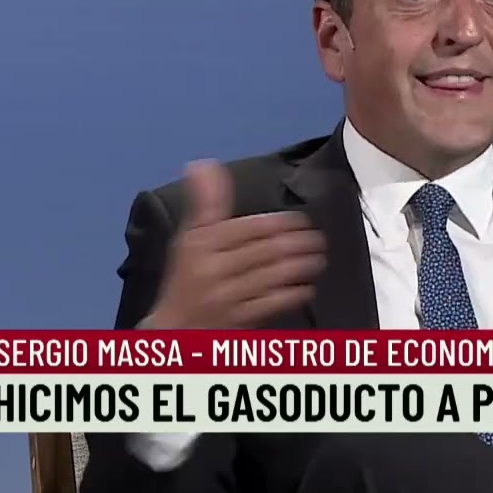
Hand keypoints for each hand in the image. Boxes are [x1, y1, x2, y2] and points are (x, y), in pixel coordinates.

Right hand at [143, 160, 325, 328]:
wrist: (173, 329)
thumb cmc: (186, 278)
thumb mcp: (190, 238)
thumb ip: (205, 203)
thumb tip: (203, 163)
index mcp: (202, 244)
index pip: (248, 228)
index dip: (279, 223)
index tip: (301, 221)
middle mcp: (214, 269)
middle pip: (265, 251)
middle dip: (297, 244)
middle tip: (319, 240)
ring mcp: (227, 297)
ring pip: (272, 276)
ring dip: (301, 267)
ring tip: (318, 260)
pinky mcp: (239, 320)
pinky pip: (271, 304)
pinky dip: (293, 294)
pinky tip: (307, 288)